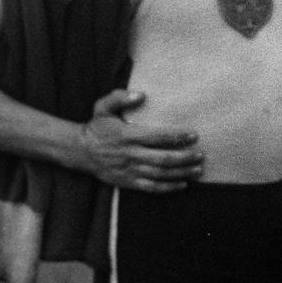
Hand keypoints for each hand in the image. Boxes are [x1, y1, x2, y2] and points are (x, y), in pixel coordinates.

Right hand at [77, 89, 203, 191]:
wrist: (80, 151)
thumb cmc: (96, 127)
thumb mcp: (102, 107)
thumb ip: (120, 97)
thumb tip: (141, 94)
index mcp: (127, 136)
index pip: (158, 136)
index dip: (177, 136)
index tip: (193, 135)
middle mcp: (130, 154)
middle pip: (163, 159)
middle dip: (185, 157)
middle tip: (201, 155)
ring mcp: (130, 170)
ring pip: (161, 174)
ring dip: (182, 173)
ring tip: (198, 169)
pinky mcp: (128, 182)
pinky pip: (152, 187)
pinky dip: (168, 187)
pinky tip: (183, 185)